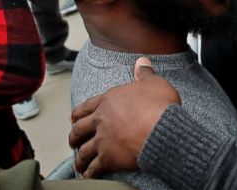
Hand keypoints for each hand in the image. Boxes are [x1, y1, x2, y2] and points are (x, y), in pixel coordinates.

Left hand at [69, 57, 180, 177]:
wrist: (163, 129)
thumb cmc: (160, 106)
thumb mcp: (154, 83)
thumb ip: (145, 73)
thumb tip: (142, 61)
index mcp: (109, 100)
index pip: (87, 106)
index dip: (79, 113)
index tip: (74, 118)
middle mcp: (101, 120)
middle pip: (79, 129)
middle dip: (74, 136)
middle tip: (73, 140)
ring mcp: (103, 140)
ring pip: (84, 150)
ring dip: (79, 157)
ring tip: (78, 163)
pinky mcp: (108, 158)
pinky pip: (94, 167)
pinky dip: (90, 172)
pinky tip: (88, 175)